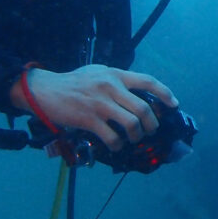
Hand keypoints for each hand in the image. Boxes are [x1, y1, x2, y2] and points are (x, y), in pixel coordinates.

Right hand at [9, 64, 178, 150]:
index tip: (174, 104)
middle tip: (150, 130)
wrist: (44, 90)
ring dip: (137, 135)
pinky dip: (118, 144)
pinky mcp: (88, 119)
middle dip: (152, 124)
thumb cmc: (73, 82)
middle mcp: (110, 87)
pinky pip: (112, 136)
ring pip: (131, 124)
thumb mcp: (98, 72)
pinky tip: (116, 145)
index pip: (148, 81)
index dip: (165, 93)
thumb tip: (138, 92)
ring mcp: (100, 104)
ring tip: (133, 138)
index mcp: (115, 74)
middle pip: (143, 108)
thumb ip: (117, 80)